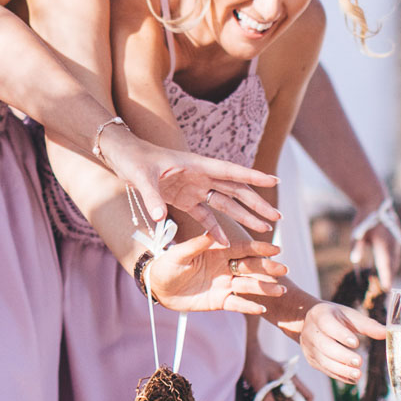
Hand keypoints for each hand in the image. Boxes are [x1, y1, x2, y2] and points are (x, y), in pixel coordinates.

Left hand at [101, 127, 279, 243]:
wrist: (123, 158)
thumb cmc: (134, 160)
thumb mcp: (141, 177)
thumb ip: (152, 196)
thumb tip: (159, 217)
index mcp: (196, 165)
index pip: (230, 172)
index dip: (252, 177)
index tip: (274, 181)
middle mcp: (201, 176)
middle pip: (235, 191)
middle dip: (256, 204)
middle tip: (277, 217)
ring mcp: (194, 188)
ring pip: (225, 203)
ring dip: (244, 216)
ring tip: (263, 228)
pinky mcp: (185, 199)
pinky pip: (205, 215)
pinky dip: (216, 228)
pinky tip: (227, 242)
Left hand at [145, 236, 287, 314]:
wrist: (158, 287)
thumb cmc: (167, 264)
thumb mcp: (179, 253)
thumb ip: (197, 244)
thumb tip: (212, 232)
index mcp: (218, 251)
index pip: (243, 248)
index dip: (259, 248)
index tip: (276, 248)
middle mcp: (226, 267)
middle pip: (251, 267)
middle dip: (267, 268)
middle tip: (284, 269)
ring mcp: (224, 284)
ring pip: (248, 286)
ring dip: (264, 288)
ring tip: (280, 290)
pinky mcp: (220, 301)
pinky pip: (237, 304)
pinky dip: (249, 306)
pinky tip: (261, 308)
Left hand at [242, 342, 311, 400]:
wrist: (247, 352)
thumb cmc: (253, 364)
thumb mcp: (258, 381)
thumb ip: (265, 396)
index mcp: (291, 378)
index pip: (308, 396)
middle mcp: (291, 380)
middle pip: (301, 400)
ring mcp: (285, 380)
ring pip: (292, 398)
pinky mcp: (278, 382)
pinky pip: (284, 395)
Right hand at [299, 300, 386, 385]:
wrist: (309, 321)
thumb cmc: (335, 317)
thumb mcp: (349, 316)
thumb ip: (367, 325)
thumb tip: (387, 332)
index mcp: (320, 315)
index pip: (327, 324)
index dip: (341, 334)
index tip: (356, 343)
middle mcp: (310, 331)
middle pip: (324, 345)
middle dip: (342, 355)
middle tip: (359, 362)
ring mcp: (309, 347)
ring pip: (323, 360)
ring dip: (341, 369)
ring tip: (358, 374)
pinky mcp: (312, 360)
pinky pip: (325, 370)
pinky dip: (339, 375)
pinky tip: (352, 379)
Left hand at [352, 220, 400, 287]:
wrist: (375, 202)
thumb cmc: (364, 219)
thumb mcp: (357, 234)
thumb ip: (356, 247)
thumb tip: (353, 261)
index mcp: (383, 245)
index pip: (385, 266)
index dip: (386, 279)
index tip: (386, 289)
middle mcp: (392, 244)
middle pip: (392, 265)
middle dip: (389, 277)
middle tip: (385, 290)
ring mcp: (396, 241)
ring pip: (395, 260)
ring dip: (392, 270)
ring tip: (387, 281)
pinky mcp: (397, 238)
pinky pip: (396, 254)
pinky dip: (392, 262)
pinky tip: (388, 267)